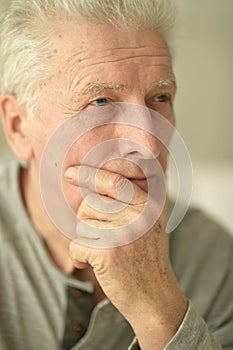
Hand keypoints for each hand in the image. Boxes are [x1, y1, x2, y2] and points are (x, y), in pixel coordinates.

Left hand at [66, 165, 187, 349]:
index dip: (90, 175)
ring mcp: (124, 233)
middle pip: (91, 204)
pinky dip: (80, 257)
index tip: (71, 173)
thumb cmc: (147, 257)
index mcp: (149, 204)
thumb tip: (96, 179)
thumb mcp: (151, 222)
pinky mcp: (109, 253)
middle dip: (88, 220)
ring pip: (82, 225)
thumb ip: (132, 199)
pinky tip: (96, 265)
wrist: (154, 295)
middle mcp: (138, 215)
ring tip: (106, 252)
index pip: (114, 181)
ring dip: (86, 240)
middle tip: (104, 238)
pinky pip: (77, 246)